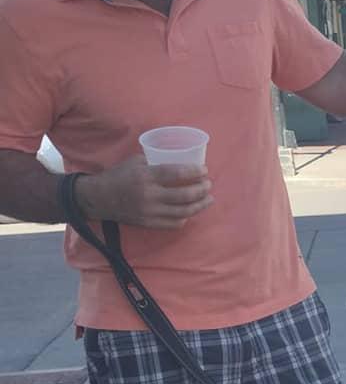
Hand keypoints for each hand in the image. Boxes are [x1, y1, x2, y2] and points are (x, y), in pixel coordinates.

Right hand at [77, 156, 213, 229]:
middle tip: (209, 185)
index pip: (177, 173)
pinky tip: (191, 211)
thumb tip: (181, 159)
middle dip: (202, 190)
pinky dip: (186, 217)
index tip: (204, 170)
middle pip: (185, 195)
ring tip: (208, 199)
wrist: (98, 198)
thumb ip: (157, 161)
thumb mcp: (135, 161)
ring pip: (184, 212)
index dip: (195, 172)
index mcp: (146, 176)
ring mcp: (149, 212)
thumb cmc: (119, 175)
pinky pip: (174, 223)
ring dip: (200, 205)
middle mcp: (149, 195)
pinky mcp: (149, 224)